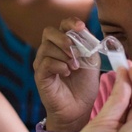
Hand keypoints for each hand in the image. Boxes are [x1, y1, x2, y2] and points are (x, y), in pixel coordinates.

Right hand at [33, 17, 100, 131]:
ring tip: (75, 67)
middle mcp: (50, 51)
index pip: (62, 25)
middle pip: (49, 32)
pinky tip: (67, 73)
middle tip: (74, 51)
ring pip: (47, 47)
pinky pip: (46, 62)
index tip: (81, 27)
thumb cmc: (84, 86)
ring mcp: (43, 62)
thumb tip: (84, 33)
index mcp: (64, 45)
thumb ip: (89, 46)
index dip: (71, 22)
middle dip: (64, 38)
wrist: (79, 109)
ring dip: (64, 55)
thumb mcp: (92, 62)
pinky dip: (59, 65)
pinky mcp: (40, 75)